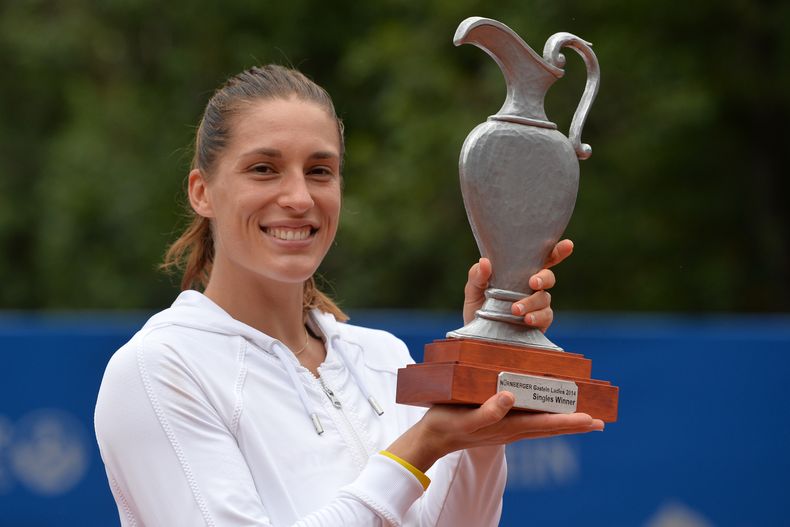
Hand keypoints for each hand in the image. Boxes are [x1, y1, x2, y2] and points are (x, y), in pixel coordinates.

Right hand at [387, 391, 603, 471]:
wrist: (431, 437)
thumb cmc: (447, 425)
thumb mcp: (465, 419)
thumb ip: (487, 411)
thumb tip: (509, 396)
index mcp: (508, 427)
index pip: (546, 424)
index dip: (570, 421)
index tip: (592, 419)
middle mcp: (512, 429)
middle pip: (550, 426)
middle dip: (575, 423)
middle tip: (601, 421)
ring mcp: (506, 427)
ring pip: (542, 423)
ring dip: (564, 420)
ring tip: (584, 418)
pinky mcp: (499, 421)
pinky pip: (530, 419)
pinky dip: (545, 415)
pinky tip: (548, 410)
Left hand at [462, 239, 574, 330]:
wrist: (476, 336)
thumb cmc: (477, 308)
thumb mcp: (472, 290)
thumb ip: (477, 276)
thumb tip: (485, 262)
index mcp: (519, 273)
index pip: (541, 259)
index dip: (557, 251)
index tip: (568, 245)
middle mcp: (531, 287)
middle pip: (548, 277)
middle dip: (544, 278)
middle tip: (532, 282)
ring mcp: (537, 305)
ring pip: (545, 298)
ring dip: (532, 302)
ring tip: (515, 310)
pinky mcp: (539, 322)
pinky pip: (545, 316)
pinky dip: (537, 317)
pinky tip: (527, 320)